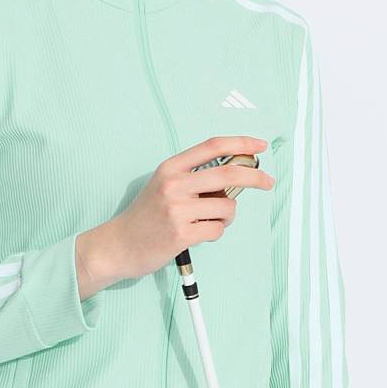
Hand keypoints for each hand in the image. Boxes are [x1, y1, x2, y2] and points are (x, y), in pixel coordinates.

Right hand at [78, 135, 272, 292]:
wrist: (118, 245)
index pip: (212, 146)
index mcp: (171, 168)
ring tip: (209, 221)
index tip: (260, 146)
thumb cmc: (145, 217)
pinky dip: (215, 233)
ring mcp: (177, 209)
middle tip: (268, 182)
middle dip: (256, 176)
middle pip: (229, 173)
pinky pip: (217, 230)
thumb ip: (194, 179)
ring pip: (227, 206)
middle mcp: (174, 184)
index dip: (241, 142)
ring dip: (227, 216)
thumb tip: (236, 177)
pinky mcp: (181, 233)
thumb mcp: (163, 186)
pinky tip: (198, 234)